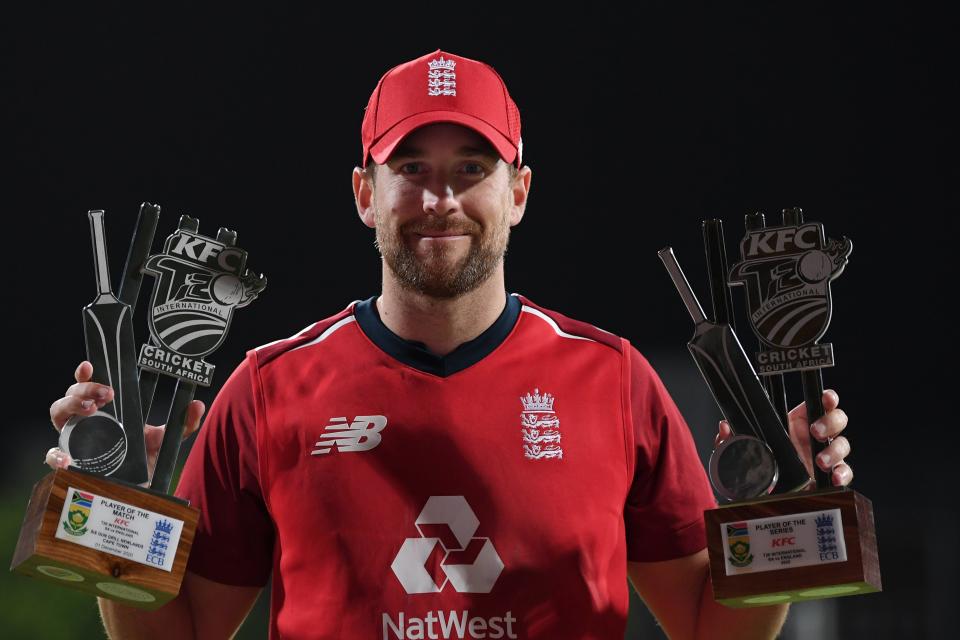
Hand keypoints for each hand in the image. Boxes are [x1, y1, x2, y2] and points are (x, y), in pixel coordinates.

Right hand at [46, 360, 205, 482]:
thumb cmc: (145, 457)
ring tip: (90, 409)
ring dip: (69, 406)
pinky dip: (55, 455)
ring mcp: (75, 439)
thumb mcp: (165, 439)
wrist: (139, 489)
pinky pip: (53, 455)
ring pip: (58, 414)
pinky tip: (66, 458)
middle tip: (105, 395)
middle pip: (72, 393)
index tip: (89, 365)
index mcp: (106, 410)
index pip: (90, 385)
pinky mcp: (71, 461)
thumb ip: (183, 424)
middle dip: (84, 388)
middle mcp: (86, 420)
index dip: (86, 373)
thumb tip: (197, 405)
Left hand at [714, 388, 852, 486]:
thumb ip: (733, 440)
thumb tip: (725, 427)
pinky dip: (842, 474)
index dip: (826, 398)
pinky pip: (845, 472)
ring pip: (842, 445)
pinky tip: (834, 478)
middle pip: (837, 420)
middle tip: (816, 432)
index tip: (826, 398)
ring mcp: (824, 456)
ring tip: (820, 462)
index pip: (816, 404)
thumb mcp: (743, 453)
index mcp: (795, 425)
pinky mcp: (829, 477)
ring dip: (834, 451)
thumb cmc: (759, 470)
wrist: (766, 500)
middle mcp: (812, 438)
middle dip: (831, 422)